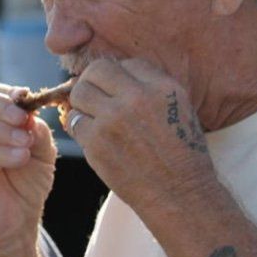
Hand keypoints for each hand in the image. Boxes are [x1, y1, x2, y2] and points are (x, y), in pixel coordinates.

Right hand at [0, 84, 56, 247]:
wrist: (15, 225)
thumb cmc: (25, 186)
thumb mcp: (41, 153)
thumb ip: (38, 132)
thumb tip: (33, 115)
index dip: (5, 93)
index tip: (27, 97)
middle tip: (23, 117)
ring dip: (0, 131)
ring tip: (25, 142)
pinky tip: (20, 157)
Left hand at [66, 59, 215, 214]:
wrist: (179, 194)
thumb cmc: (182, 154)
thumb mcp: (180, 108)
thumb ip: (152, 87)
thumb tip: (119, 73)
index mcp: (162, 87)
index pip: (125, 63)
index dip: (117, 75)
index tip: (116, 89)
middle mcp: (137, 98)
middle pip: (96, 71)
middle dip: (93, 82)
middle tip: (96, 97)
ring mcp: (113, 120)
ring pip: (79, 94)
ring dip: (82, 103)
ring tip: (94, 116)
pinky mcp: (96, 143)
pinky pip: (74, 122)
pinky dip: (80, 127)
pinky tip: (93, 137)